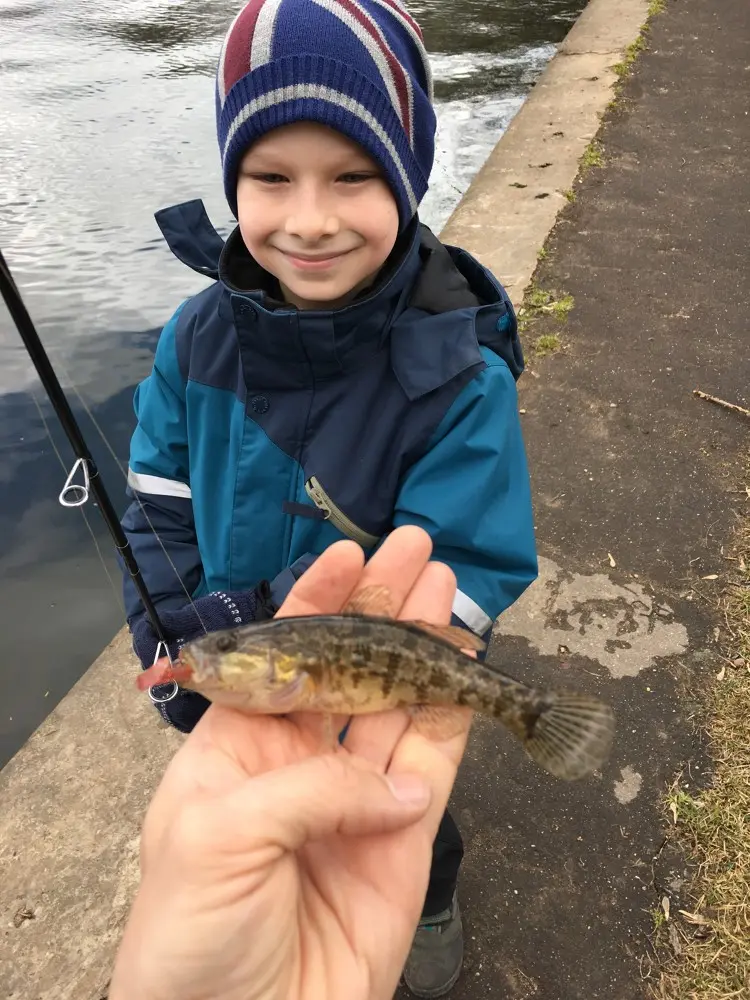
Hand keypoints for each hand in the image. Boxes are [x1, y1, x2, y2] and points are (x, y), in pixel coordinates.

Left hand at [109, 526, 472, 999]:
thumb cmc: (191, 936)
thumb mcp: (220, 836)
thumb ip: (312, 787)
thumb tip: (400, 786)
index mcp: (237, 747)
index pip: (283, 656)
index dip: (316, 602)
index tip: (349, 553)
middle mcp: (298, 761)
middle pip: (349, 666)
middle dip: (381, 607)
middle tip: (416, 550)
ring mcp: (355, 796)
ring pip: (398, 703)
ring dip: (423, 646)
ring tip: (446, 589)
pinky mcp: (403, 838)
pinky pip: (434, 763)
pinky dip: (454, 716)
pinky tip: (466, 668)